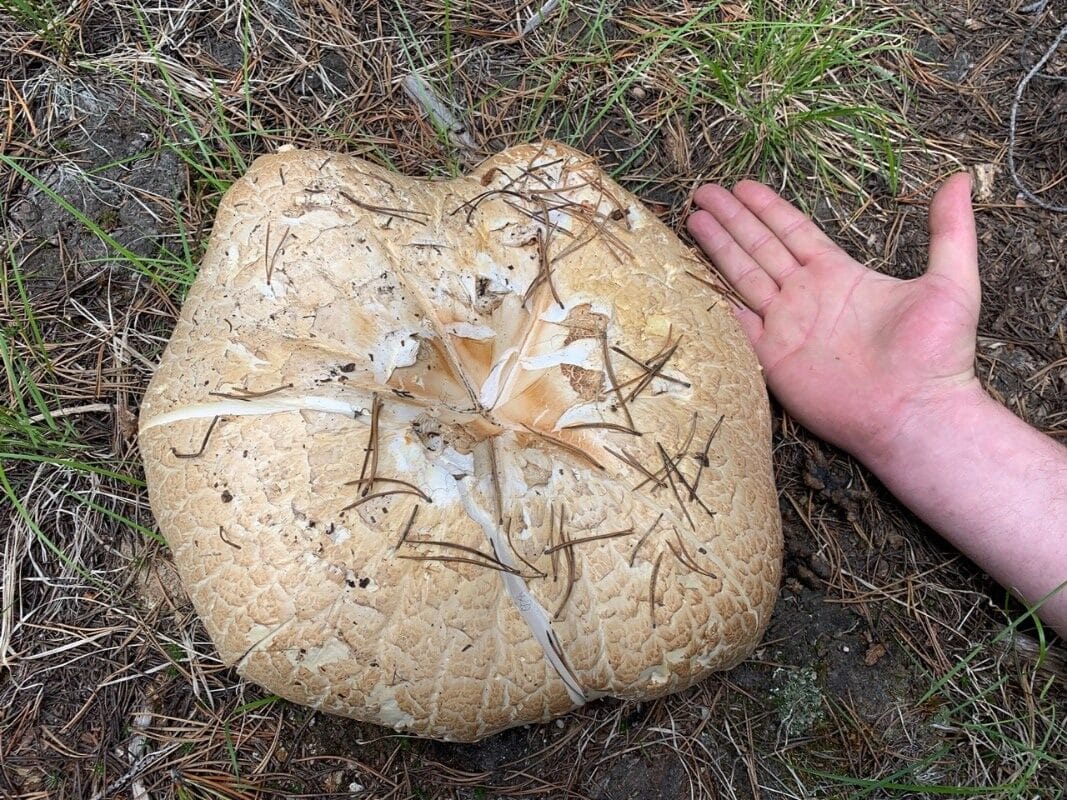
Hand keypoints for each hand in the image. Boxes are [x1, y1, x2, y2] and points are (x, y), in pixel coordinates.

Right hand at [686, 174, 981, 460]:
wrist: (916, 413)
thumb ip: (950, 230)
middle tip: (704, 193)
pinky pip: (737, 324)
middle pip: (759, 247)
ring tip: (694, 219)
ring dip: (718, 248)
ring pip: (742, 277)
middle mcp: (806, 297)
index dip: (766, 208)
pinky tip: (695, 279)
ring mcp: (786, 328)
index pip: (793, 231)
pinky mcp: (773, 360)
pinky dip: (716, 302)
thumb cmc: (938, 355)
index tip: (742, 186)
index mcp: (838, 275)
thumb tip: (961, 179)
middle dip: (732, 219)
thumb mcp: (952, 283)